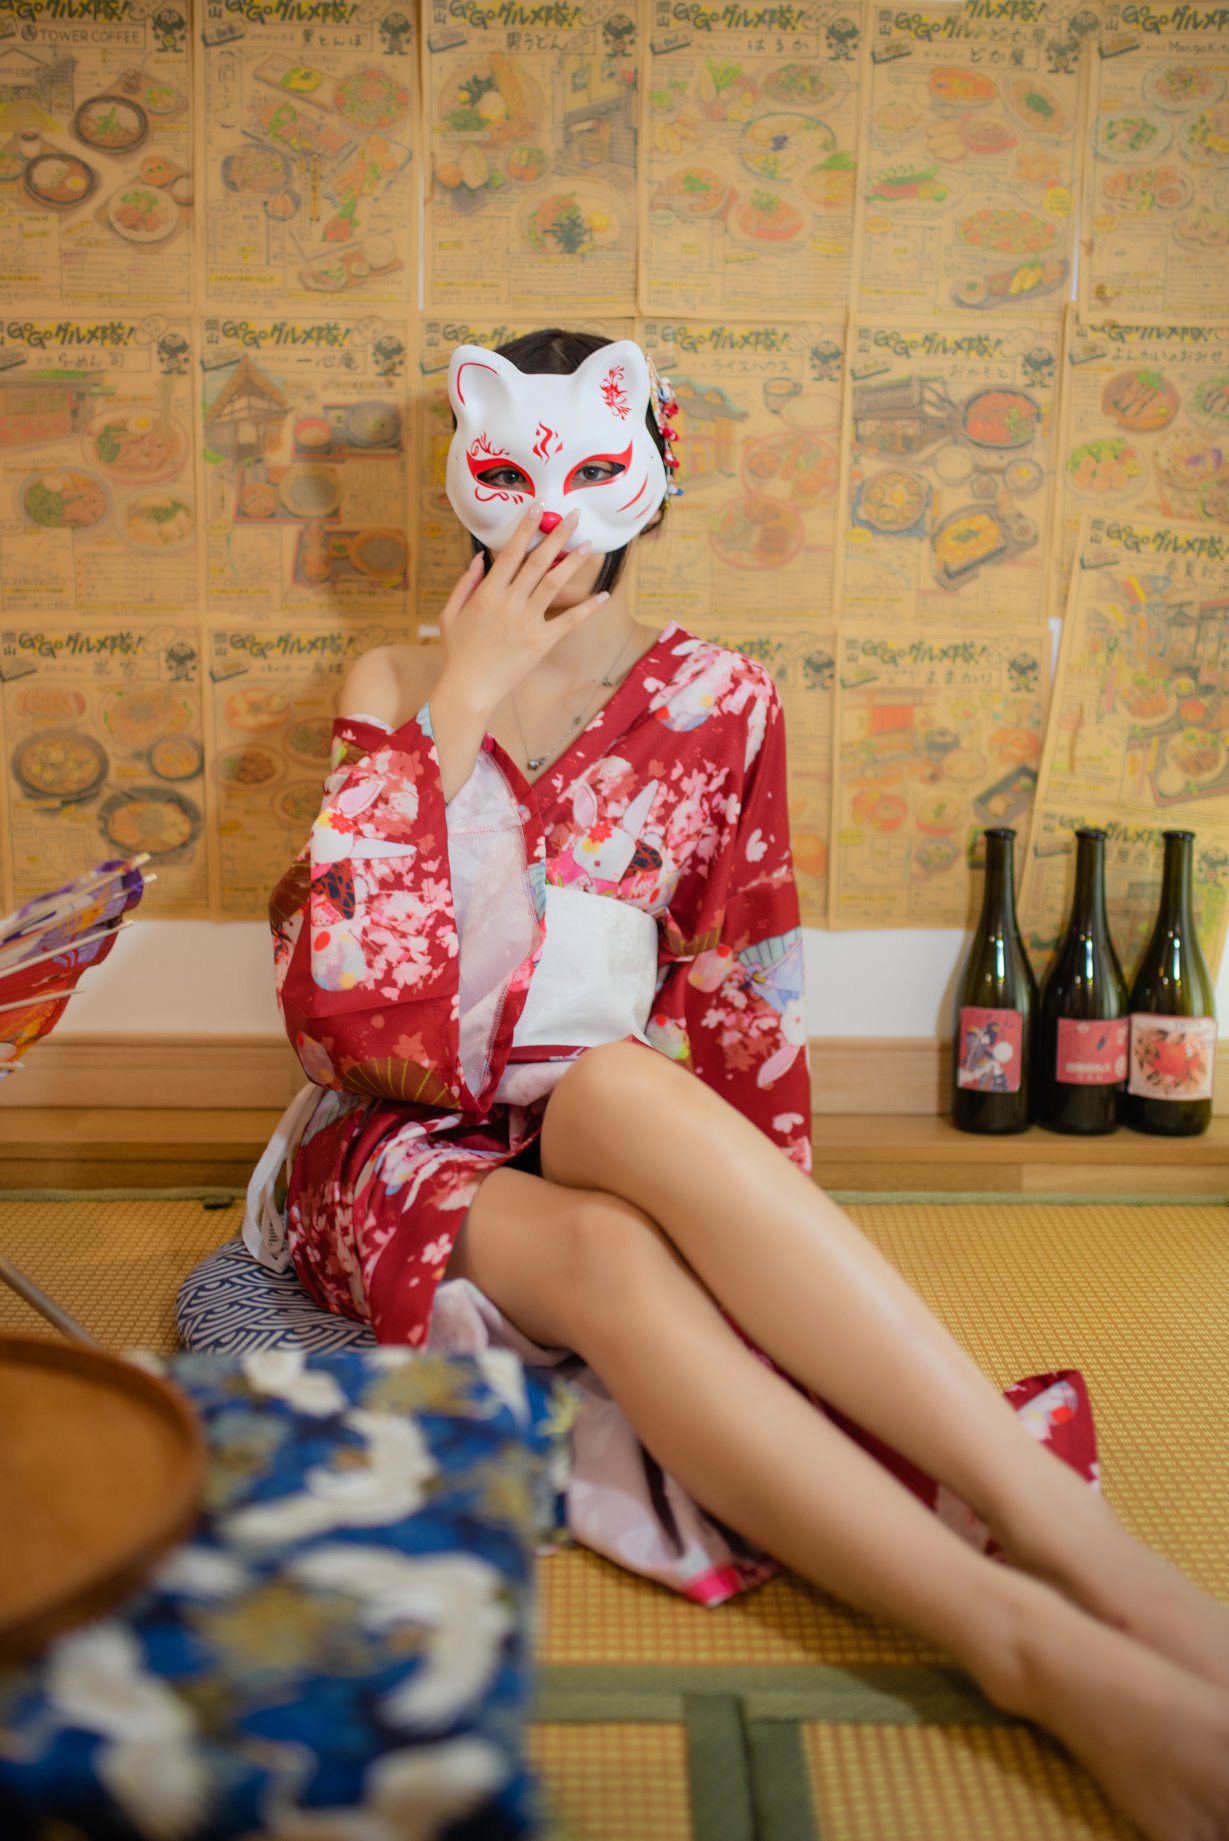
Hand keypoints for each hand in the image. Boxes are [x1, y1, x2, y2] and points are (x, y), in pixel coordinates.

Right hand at [436, 503, 609, 721]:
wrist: (469, 688)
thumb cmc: (458, 652)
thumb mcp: (450, 614)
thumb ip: (465, 584)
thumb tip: (478, 559)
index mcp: (487, 593)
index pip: (510, 552)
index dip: (525, 528)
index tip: (537, 508)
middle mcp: (510, 602)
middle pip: (538, 561)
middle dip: (556, 535)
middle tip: (573, 516)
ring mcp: (527, 621)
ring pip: (555, 583)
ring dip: (573, 562)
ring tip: (587, 544)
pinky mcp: (541, 641)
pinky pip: (569, 621)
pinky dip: (588, 608)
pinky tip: (604, 595)